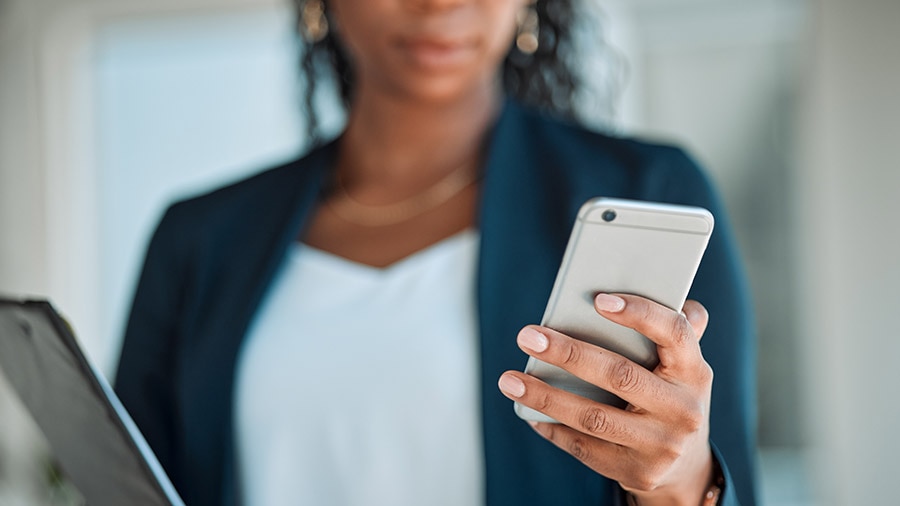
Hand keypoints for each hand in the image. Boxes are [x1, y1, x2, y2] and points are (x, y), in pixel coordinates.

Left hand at [498, 294, 714, 505]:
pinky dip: (552, 427)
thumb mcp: (683, 366)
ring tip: (509, 379)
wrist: (685, 467)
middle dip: (568, 353)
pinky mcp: (637, 472)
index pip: (673, 333)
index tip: (598, 299)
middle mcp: (682, 409)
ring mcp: (660, 445)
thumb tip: (666, 288)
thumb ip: (676, 329)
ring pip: (593, 417)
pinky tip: (528, 412)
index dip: (639, 314)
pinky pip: (584, 448)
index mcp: (695, 371)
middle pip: (619, 375)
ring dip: (545, 396)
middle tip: (527, 336)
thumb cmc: (671, 396)